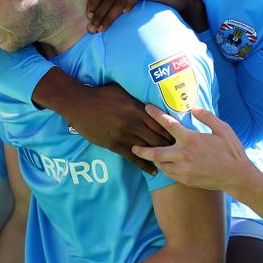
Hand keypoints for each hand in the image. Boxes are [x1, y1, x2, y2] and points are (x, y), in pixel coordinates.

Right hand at [56, 84, 173, 174]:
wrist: (80, 105)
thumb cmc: (102, 94)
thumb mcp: (123, 91)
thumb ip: (137, 99)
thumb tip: (151, 102)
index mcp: (137, 109)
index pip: (160, 122)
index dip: (172, 131)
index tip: (181, 136)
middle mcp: (133, 123)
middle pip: (157, 137)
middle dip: (170, 145)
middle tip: (181, 152)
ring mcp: (124, 135)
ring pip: (147, 148)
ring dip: (160, 156)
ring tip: (172, 162)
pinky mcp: (115, 145)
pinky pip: (133, 158)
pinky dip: (145, 165)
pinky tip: (154, 171)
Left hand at [132, 104, 254, 191]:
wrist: (237, 176)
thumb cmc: (231, 150)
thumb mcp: (222, 128)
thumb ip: (206, 116)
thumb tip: (193, 108)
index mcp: (191, 139)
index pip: (168, 124)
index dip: (156, 114)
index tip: (146, 108)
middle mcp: (184, 154)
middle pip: (155, 152)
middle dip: (142, 149)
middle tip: (133, 146)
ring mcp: (184, 169)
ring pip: (161, 164)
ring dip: (154, 159)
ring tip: (148, 155)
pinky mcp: (186, 179)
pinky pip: (169, 174)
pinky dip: (164, 168)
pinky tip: (164, 165)